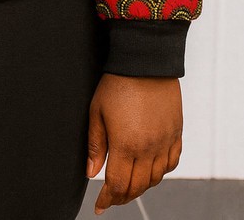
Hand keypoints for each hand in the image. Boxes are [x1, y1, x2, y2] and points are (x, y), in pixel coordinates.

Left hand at [86, 72, 182, 213]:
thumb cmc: (117, 83)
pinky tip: (150, 170)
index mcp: (126, 145)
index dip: (108, 198)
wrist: (145, 61)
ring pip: (155, 178)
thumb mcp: (97, 112)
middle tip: (112, 198)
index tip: (100, 205)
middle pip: (137, 186)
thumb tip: (92, 173)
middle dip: (123, 196)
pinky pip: (171, 163)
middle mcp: (149, 148)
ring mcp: (165, 142)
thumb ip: (96, 145)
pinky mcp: (176, 133)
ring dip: (141, 187)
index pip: (118, 184)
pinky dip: (160, 173)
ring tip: (128, 186)